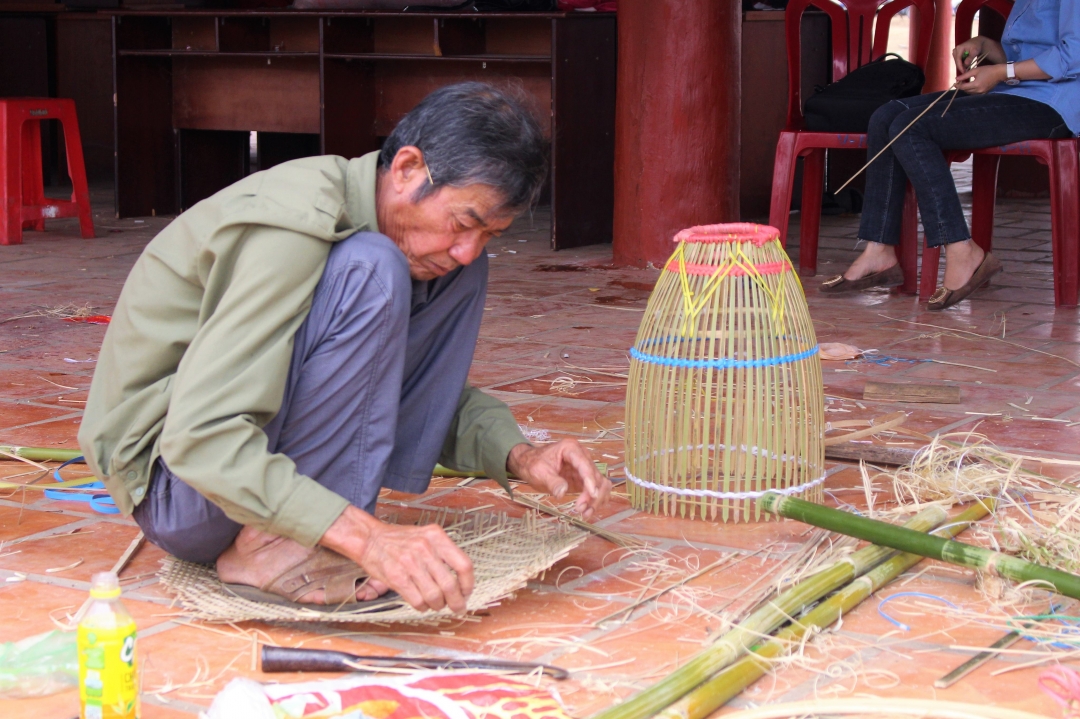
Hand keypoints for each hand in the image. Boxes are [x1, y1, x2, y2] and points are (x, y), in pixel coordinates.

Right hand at [320, 505, 473, 612]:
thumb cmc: (399, 540)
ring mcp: (411, 563)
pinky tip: (422, 603)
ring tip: (436, 604)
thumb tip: (461, 579)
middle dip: (456, 602)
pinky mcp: (397, 577)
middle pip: (450, 585)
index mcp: (436, 537)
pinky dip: (423, 607)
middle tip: (457, 607)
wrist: (369, 539)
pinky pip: (418, 600)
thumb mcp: (425, 536)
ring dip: (438, 605)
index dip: (468, 584)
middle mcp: (425, 548)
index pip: (463, 565)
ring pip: (435, 596)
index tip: (467, 592)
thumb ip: (443, 552)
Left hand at [506, 440, 611, 519]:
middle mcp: (582, 456)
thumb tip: (562, 493)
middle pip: (596, 476)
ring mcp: (584, 468)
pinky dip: (595, 500)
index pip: (585, 465)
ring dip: (597, 499)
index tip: (592, 495)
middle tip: (580, 509)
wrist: (529, 462)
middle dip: (592, 494)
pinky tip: (588, 510)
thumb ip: (552, 482)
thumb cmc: (533, 463)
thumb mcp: (539, 472)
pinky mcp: (583, 479)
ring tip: (585, 513)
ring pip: (600, 484)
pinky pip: (596, 489)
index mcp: (571, 449)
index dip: (590, 481)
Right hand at [952, 36, 1004, 72]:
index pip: (958, 59)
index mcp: (959, 48)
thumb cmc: (977, 46)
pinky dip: (961, 64)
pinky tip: (965, 66)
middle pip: (956, 61)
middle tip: (965, 72)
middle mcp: (955, 49)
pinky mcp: (956, 54)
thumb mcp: (975, 51)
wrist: (977, 42)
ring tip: (966, 69)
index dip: (960, 66)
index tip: (963, 72)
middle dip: (960, 67)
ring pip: (957, 61)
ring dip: (961, 66)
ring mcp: (955, 52)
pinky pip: (958, 60)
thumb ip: (970, 58)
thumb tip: (965, 64)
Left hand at [957, 64, 1006, 94]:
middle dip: (962, 87)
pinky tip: (971, 85)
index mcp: (976, 84)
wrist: (999, 73)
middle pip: (966, 91)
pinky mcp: (984, 93)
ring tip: (965, 83)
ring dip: (966, 89)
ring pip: (970, 93)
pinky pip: (975, 93)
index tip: (955, 83)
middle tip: (960, 82)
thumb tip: (957, 79)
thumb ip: (965, 75)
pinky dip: (972, 90)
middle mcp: (978, 90)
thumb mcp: (976, 70)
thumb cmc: (988, 70)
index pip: (963, 87)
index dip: (958, 85)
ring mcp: (982, 93)